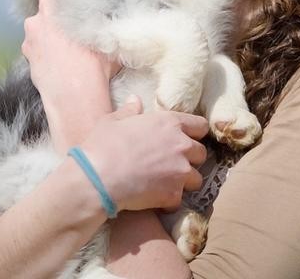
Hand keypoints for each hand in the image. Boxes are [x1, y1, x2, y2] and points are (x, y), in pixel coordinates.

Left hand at [21, 0, 122, 150]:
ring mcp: (28, 44)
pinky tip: (61, 60)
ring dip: (50, 35)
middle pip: (44, 11)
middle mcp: (35, 23)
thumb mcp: (106, 38)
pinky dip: (46, 52)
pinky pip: (37, 50)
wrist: (75, 98)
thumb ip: (103, 22)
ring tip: (68, 46)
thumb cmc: (92, 66)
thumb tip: (113, 17)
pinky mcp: (28, 62)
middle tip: (73, 23)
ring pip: (39, 32)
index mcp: (51, 9)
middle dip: (56, 16)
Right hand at [79, 96, 208, 211]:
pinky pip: (179, 200)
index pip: (200, 125)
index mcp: (169, 123)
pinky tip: (155, 200)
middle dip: (190, 159)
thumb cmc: (104, 145)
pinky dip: (169, 201)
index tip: (187, 139)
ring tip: (166, 184)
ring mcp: (180, 171)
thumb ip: (129, 110)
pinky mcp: (173, 194)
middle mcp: (181, 145)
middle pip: (201, 153)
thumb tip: (135, 99)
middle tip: (173, 164)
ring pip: (196, 179)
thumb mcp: (113, 121)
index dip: (195, 133)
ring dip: (184, 182)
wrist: (98, 178)